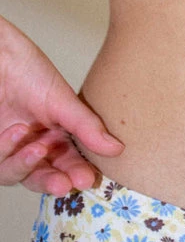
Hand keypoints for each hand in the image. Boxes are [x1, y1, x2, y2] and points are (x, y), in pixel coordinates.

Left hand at [0, 16, 123, 195]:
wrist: (0, 58)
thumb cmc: (28, 70)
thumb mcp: (63, 100)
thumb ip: (87, 127)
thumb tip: (117, 148)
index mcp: (57, 133)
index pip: (70, 162)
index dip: (78, 174)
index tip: (87, 179)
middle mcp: (34, 143)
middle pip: (43, 176)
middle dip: (53, 182)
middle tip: (63, 183)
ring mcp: (11, 146)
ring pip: (17, 176)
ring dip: (27, 166)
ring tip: (36, 147)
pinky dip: (8, 152)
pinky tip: (17, 133)